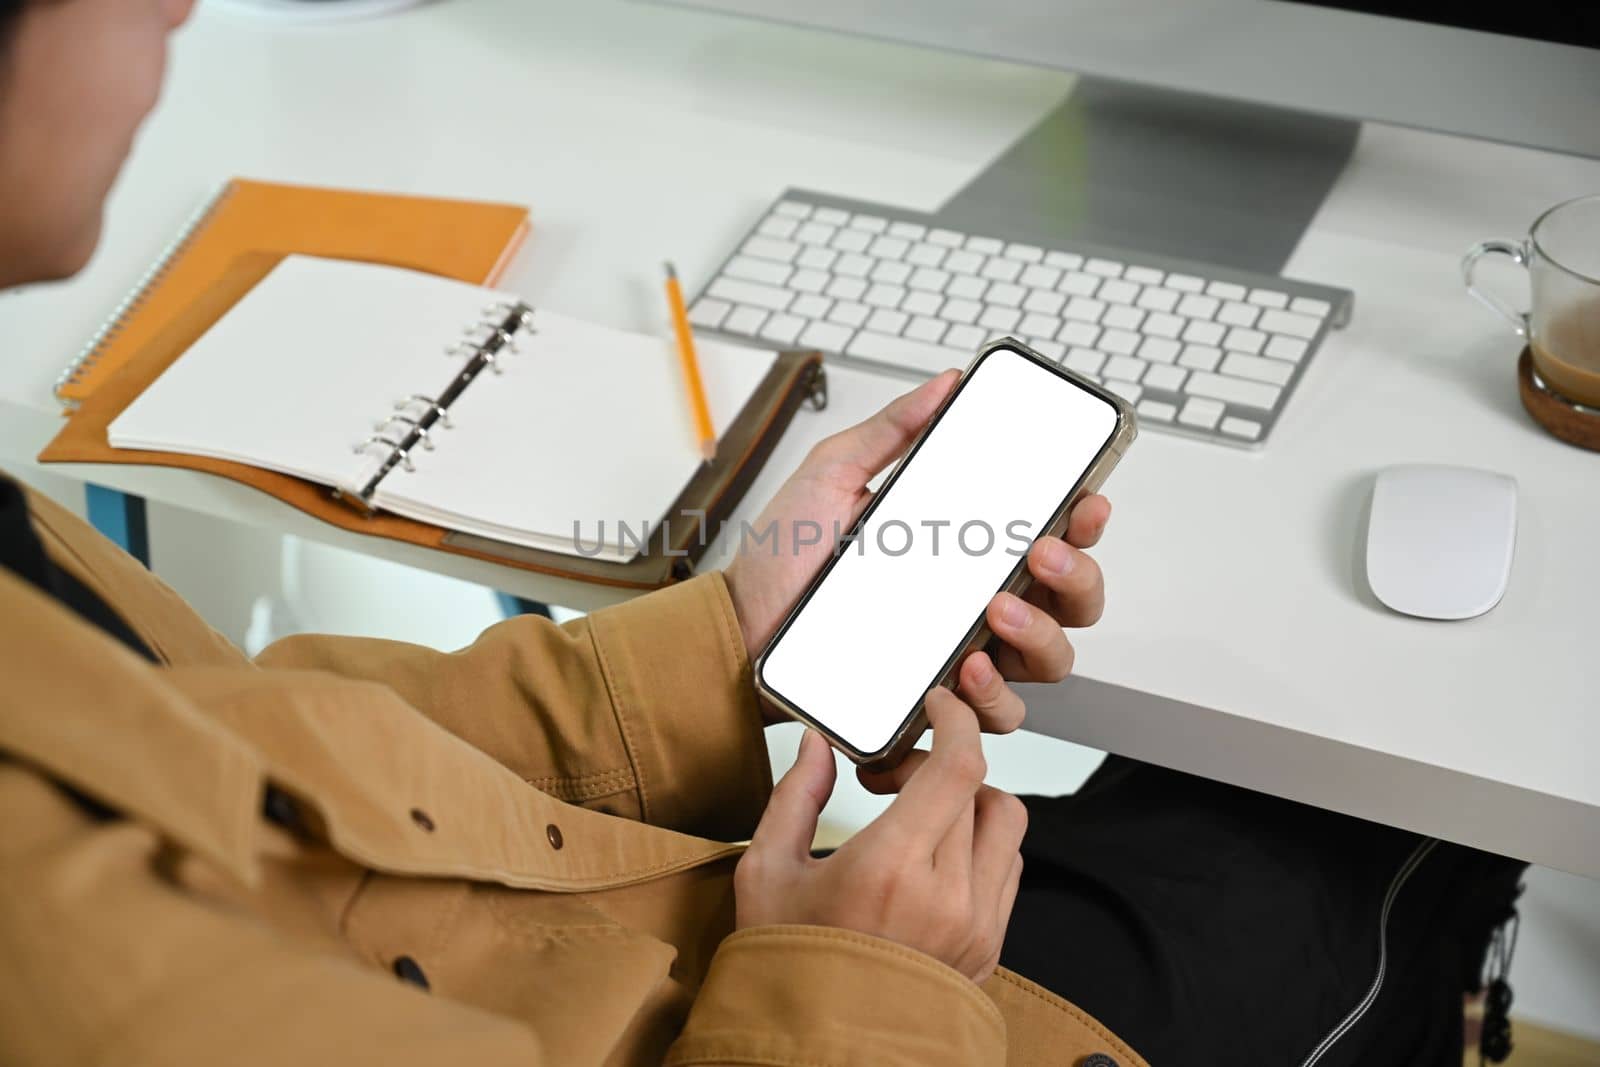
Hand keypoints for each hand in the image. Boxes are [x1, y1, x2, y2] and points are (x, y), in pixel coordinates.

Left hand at [724, 371, 1112, 730]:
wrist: (739, 626)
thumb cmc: (786, 556)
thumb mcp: (835, 476)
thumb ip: (891, 431)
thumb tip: (945, 384)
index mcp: (968, 548)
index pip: (1053, 536)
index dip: (1084, 521)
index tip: (1084, 502)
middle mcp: (978, 603)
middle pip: (1073, 602)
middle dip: (1078, 578)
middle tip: (1041, 555)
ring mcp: (962, 655)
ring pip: (1048, 663)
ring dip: (1041, 637)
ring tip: (996, 613)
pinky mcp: (935, 702)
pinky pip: (993, 717)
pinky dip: (991, 699)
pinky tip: (961, 672)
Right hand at [734, 690, 1026, 983]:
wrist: (819, 1052)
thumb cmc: (788, 968)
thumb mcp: (767, 873)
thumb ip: (795, 796)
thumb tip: (817, 744)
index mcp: (890, 867)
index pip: (959, 766)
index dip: (956, 721)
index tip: (938, 705)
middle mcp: (946, 895)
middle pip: (982, 787)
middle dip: (942, 762)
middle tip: (895, 776)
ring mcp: (976, 926)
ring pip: (1007, 826)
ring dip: (971, 802)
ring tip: (921, 815)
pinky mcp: (989, 949)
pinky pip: (1008, 871)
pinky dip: (982, 846)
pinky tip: (936, 856)